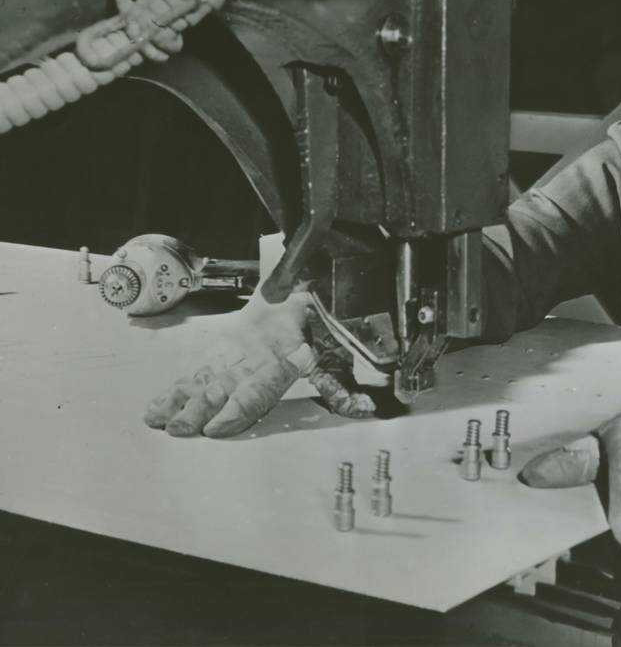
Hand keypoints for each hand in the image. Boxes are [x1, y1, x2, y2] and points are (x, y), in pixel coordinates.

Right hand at [143, 287, 375, 437]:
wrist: (294, 290)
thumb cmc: (313, 328)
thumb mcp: (332, 357)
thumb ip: (342, 387)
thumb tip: (364, 409)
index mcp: (278, 363)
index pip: (255, 390)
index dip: (237, 410)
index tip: (217, 427)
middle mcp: (250, 360)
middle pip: (222, 389)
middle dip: (199, 411)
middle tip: (180, 430)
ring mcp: (230, 356)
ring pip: (202, 381)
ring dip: (181, 403)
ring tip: (160, 422)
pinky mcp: (216, 352)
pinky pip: (193, 372)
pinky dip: (173, 390)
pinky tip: (156, 407)